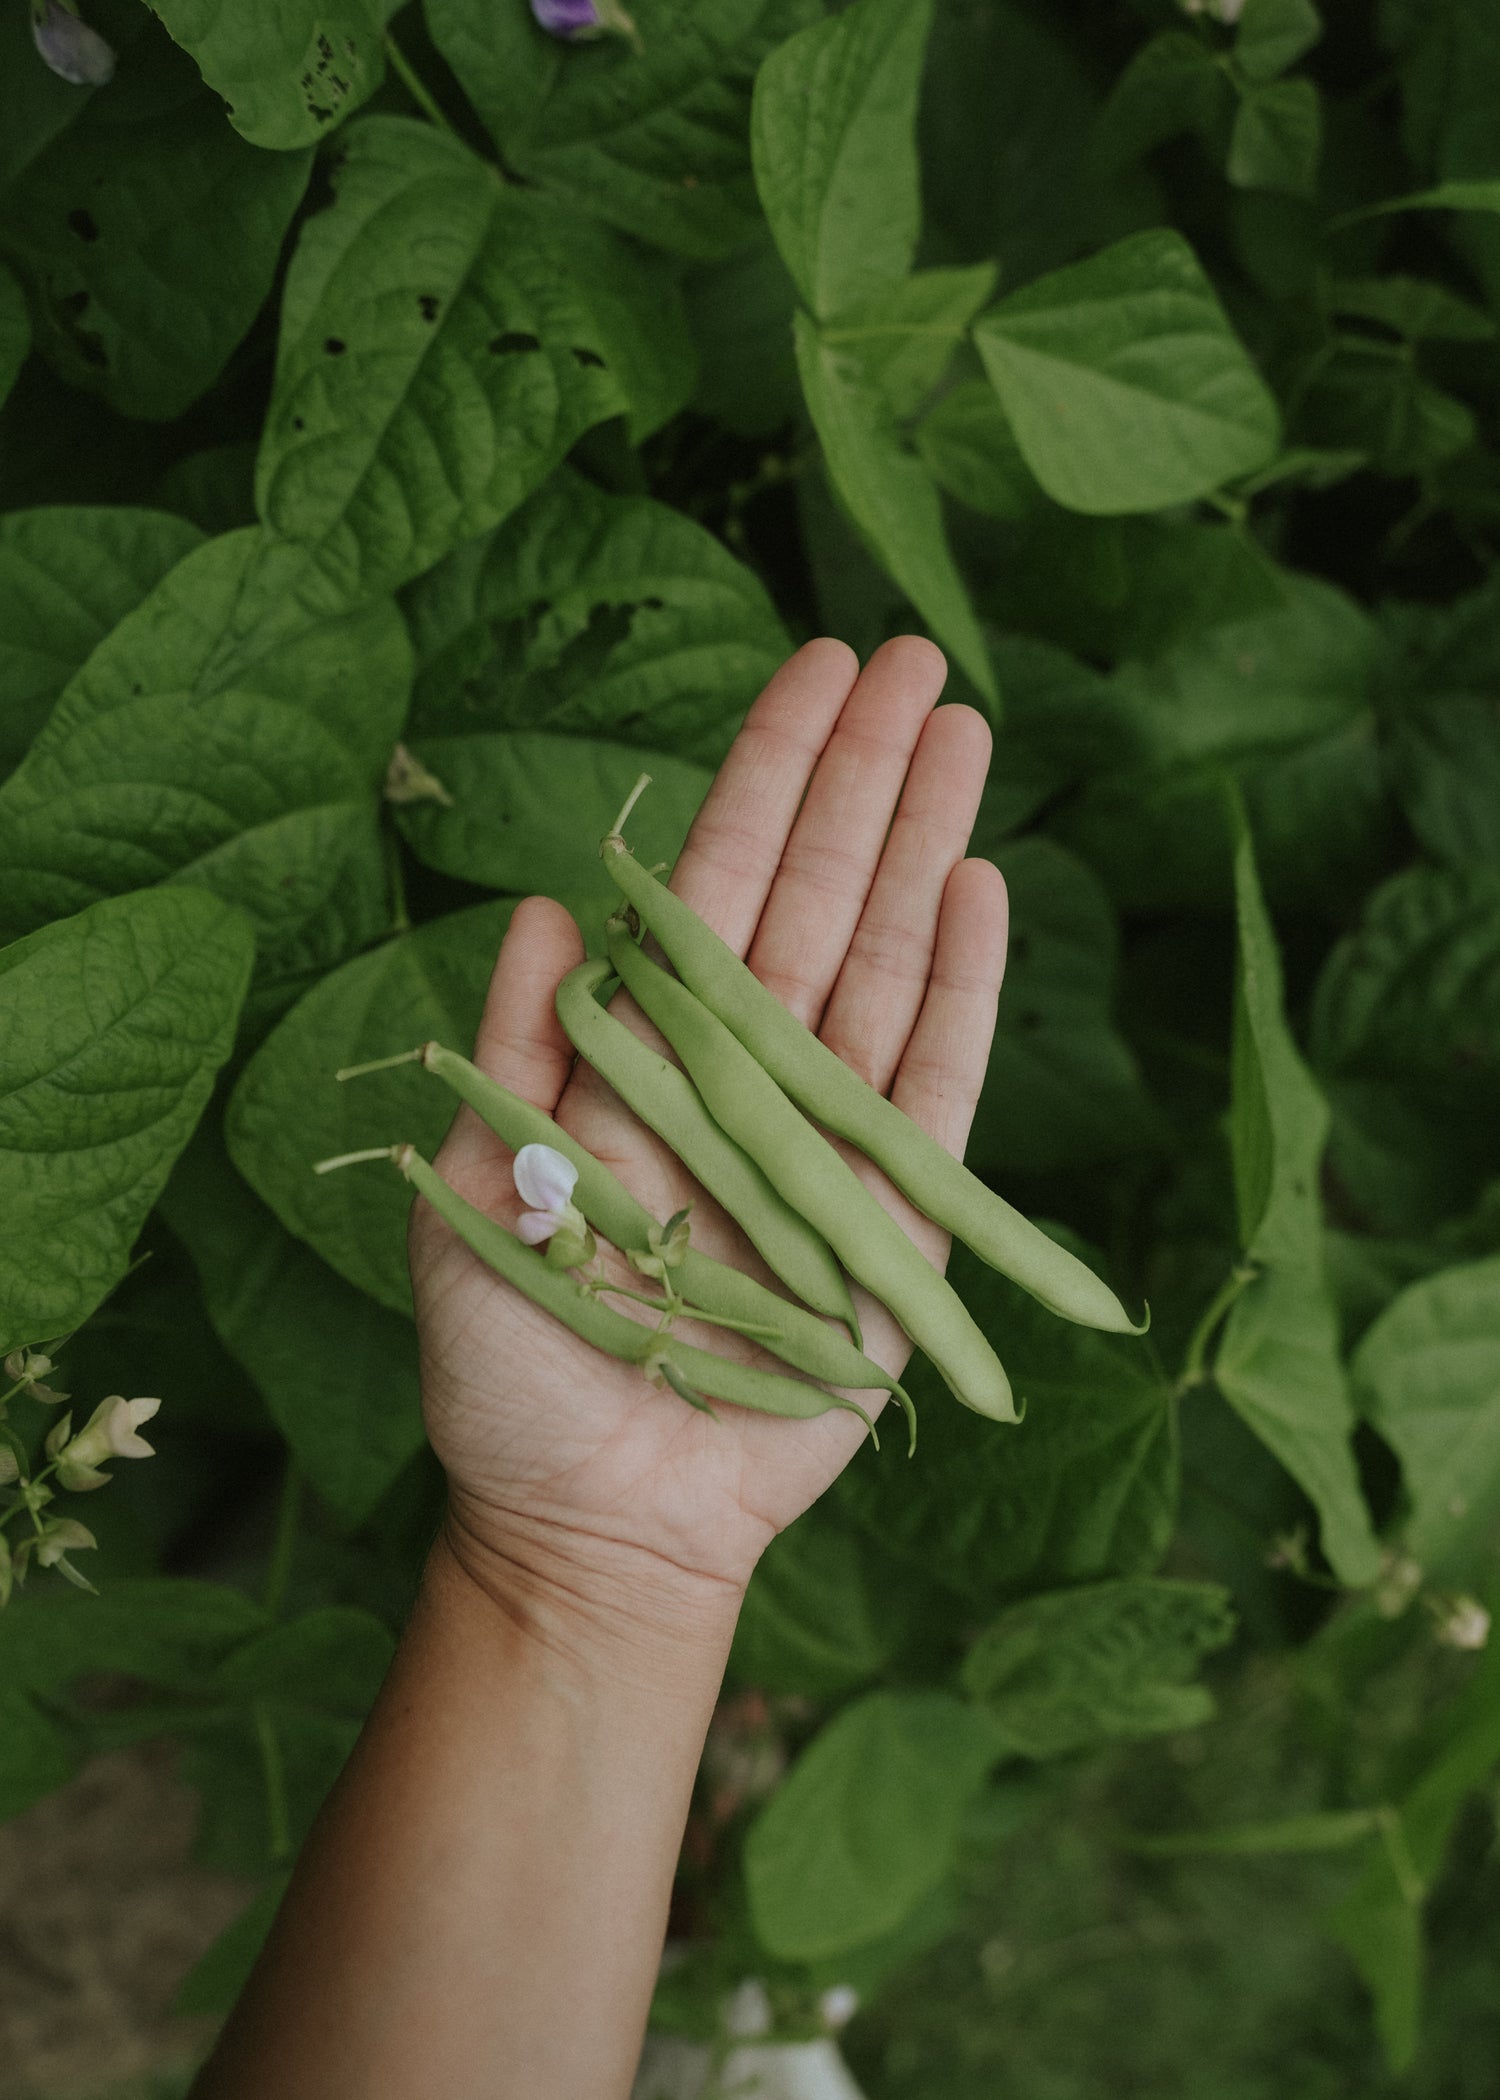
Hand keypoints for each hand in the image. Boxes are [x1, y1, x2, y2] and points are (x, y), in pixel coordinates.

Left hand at [409, 637, 1007, 1625]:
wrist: (599, 1524)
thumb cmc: (512, 1380)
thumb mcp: (475, 1206)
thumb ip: (514, 1056)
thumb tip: (544, 903)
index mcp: (641, 1059)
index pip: (711, 887)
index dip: (763, 775)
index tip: (815, 667)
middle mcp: (739, 1078)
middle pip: (811, 896)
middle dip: (862, 773)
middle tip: (918, 653)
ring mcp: (823, 1141)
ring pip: (881, 962)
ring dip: (922, 844)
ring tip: (964, 729)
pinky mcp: (893, 1220)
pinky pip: (934, 1085)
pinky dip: (959, 989)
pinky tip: (976, 884)